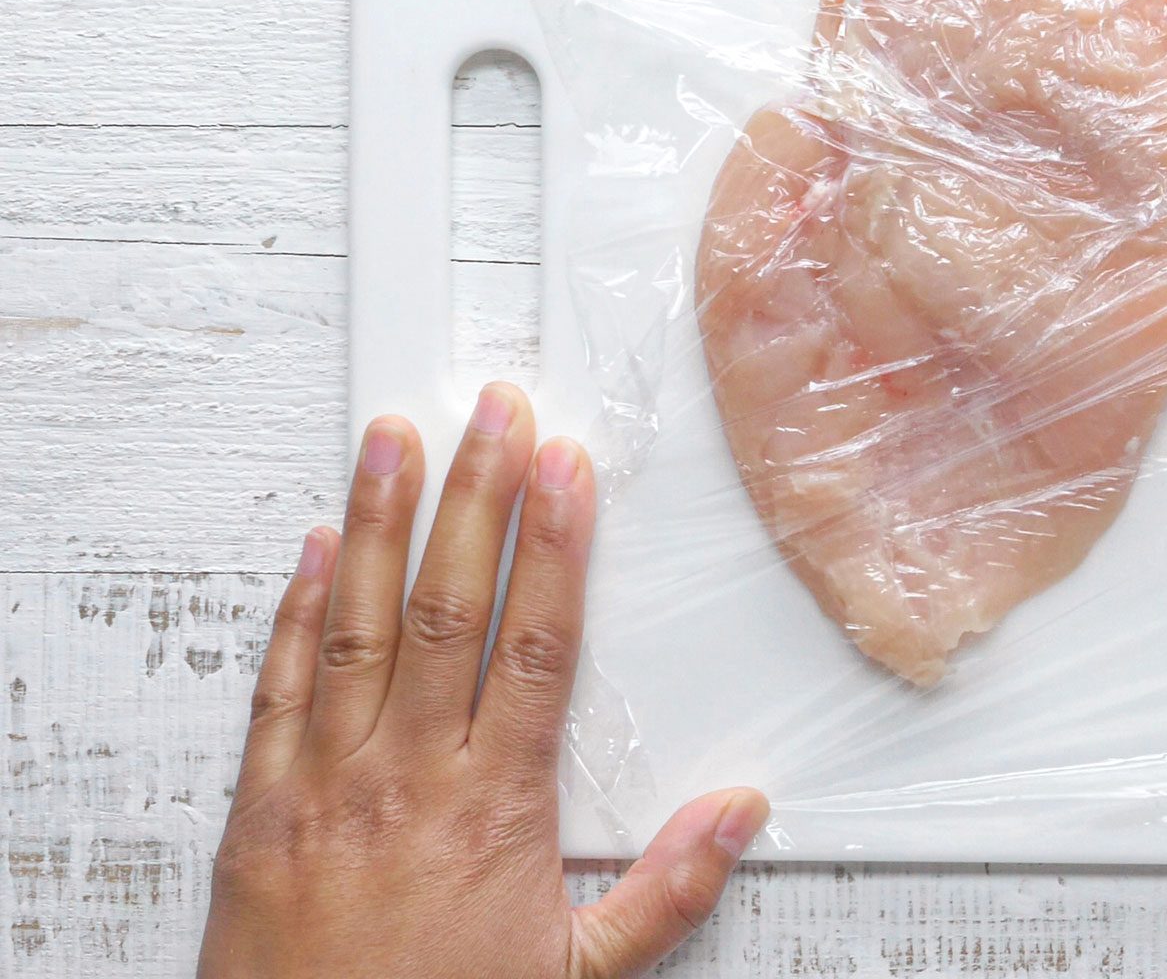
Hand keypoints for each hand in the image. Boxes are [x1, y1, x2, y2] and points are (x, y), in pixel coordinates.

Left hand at [199, 384, 769, 978]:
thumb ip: (666, 893)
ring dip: (374, 522)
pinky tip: (308, 553)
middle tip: (492, 414)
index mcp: (491, 807)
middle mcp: (404, 779)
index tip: (564, 470)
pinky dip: (292, 613)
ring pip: (354, 625)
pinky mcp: (259, 813)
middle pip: (448, 606)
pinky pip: (277, 691)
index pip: (534, 642)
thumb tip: (737, 818)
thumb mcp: (577, 978)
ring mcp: (323, 788)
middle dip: (476, 496)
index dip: (554, 544)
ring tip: (391, 441)